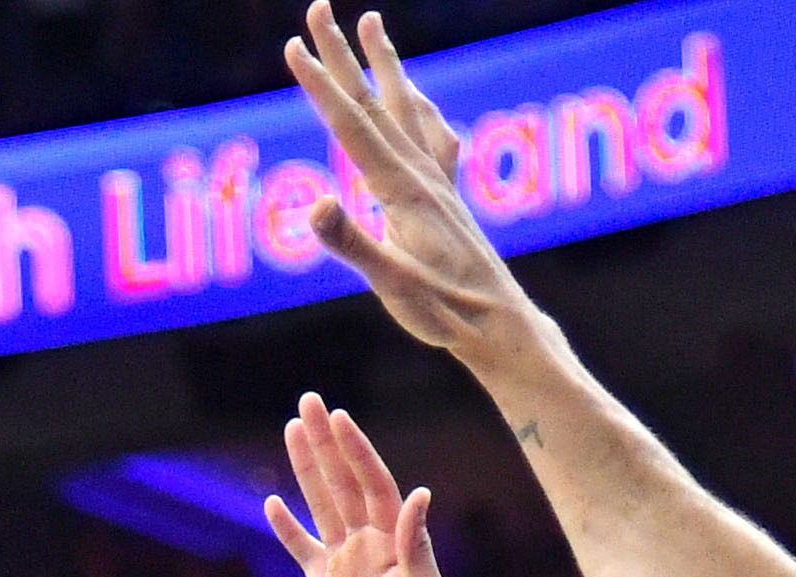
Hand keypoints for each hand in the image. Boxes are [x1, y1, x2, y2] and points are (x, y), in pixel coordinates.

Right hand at [267, 396, 458, 576]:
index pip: (374, 485)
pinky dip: (287, 529)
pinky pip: (302, 551)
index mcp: (396, 544)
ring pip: (321, 506)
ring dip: (306, 469)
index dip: (357, 451)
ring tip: (291, 430)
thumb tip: (418, 494)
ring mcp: (346, 568)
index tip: (339, 417)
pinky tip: (271, 502)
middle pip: (343, 484)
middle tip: (307, 402)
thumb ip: (415, 548)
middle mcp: (371, 547)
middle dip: (326, 443)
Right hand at [285, 7, 529, 362]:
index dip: (321, 85)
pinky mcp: (446, 197)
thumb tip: (318, 205)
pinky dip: (419, 110)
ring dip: (384, 64)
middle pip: (372, 101)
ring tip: (372, 25)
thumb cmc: (446, 313)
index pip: (351, 125)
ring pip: (403, 107)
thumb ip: (353, 243)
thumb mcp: (392, 285)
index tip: (295, 46)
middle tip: (319, 7)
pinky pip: (432, 136)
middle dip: (342, 54)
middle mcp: (421, 174)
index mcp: (402, 190)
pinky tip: (419, 105)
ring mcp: (436, 182)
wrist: (500, 325)